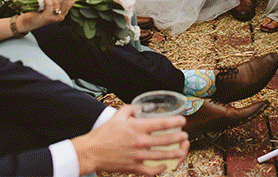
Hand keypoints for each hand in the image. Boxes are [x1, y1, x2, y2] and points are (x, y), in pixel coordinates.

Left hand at [17, 0, 76, 31]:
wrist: (28, 22)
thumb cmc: (39, 10)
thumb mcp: (49, 2)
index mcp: (63, 10)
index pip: (72, 1)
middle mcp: (61, 15)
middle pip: (68, 3)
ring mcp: (55, 17)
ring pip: (57, 2)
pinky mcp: (47, 17)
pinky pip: (50, 4)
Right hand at [72, 105, 187, 175]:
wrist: (92, 151)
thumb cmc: (104, 133)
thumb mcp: (117, 116)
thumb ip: (130, 109)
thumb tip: (140, 106)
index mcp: (137, 128)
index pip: (161, 124)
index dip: (175, 122)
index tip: (183, 121)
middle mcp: (139, 142)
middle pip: (165, 140)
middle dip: (178, 138)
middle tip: (185, 136)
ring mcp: (137, 156)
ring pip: (161, 156)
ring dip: (174, 153)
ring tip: (182, 150)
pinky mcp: (133, 167)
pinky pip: (150, 171)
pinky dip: (159, 169)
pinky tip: (165, 165)